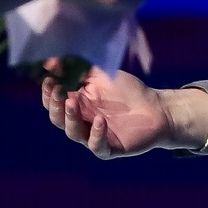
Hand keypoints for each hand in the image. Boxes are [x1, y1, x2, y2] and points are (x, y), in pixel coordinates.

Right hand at [42, 62, 170, 157]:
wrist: (158, 108)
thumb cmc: (128, 91)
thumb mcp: (103, 75)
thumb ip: (80, 68)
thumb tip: (51, 59)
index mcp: (77, 105)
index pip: (54, 103)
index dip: (49, 93)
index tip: (48, 79)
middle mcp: (82, 123)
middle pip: (58, 119)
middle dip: (55, 105)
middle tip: (58, 92)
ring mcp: (94, 137)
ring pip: (74, 133)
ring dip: (71, 118)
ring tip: (72, 102)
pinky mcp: (111, 148)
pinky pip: (98, 146)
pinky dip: (96, 135)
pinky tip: (100, 120)